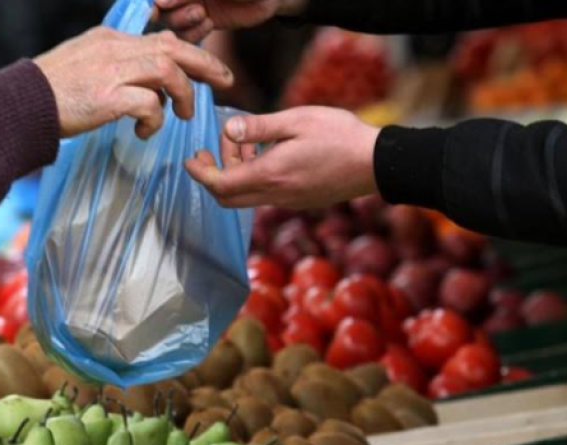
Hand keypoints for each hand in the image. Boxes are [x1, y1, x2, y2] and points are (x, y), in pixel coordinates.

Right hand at [34, 27, 232, 138]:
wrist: (19, 105)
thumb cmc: (49, 94)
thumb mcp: (84, 66)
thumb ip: (114, 68)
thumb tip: (146, 88)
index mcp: (110, 40)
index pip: (161, 40)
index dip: (190, 54)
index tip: (207, 69)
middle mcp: (115, 49)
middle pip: (174, 48)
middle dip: (206, 64)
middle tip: (225, 81)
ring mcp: (112, 71)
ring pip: (168, 71)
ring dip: (183, 95)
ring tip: (183, 116)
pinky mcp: (108, 97)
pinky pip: (150, 104)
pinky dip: (155, 119)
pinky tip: (144, 132)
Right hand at [155, 0, 307, 42]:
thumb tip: (161, 0)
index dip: (161, 0)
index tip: (161, 5)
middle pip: (163, 7)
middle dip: (174, 11)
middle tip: (197, 11)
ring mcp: (193, 7)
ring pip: (172, 21)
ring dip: (183, 22)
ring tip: (204, 16)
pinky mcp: (204, 23)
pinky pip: (187, 35)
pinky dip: (193, 34)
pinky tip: (209, 24)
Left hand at [185, 107, 379, 208]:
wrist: (376, 163)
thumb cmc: (339, 136)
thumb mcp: (296, 120)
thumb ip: (258, 128)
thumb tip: (228, 130)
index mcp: (270, 175)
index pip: (220, 185)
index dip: (200, 173)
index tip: (190, 159)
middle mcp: (275, 195)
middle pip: (227, 198)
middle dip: (212, 175)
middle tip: (211, 150)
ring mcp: (288, 201)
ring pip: (246, 196)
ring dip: (236, 173)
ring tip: (246, 142)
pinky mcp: (299, 201)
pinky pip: (265, 194)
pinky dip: (255, 177)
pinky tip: (267, 153)